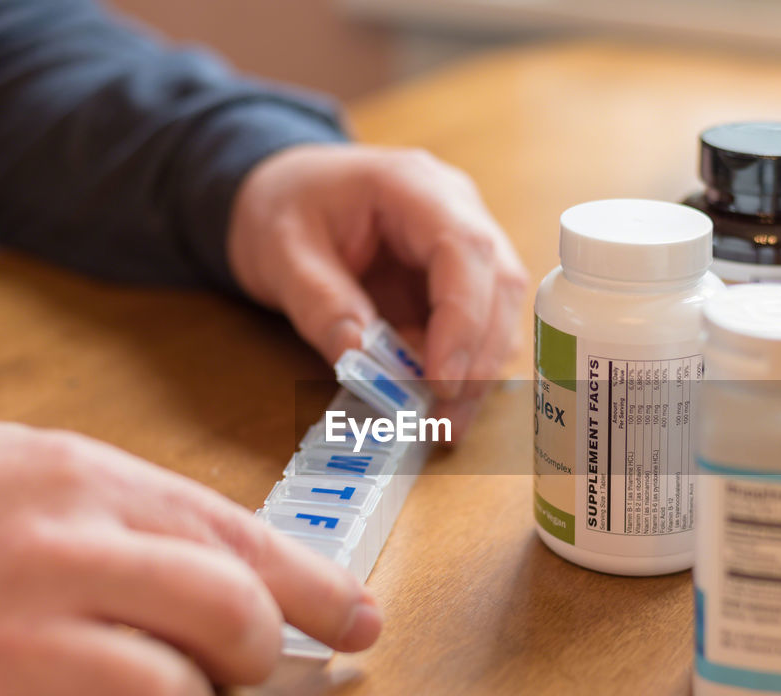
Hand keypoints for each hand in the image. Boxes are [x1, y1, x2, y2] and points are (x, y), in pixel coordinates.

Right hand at [0, 423, 380, 695]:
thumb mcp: (37, 475)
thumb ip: (149, 521)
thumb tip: (264, 585)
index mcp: (84, 483)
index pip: (242, 542)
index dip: (321, 592)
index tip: (363, 627)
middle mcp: (51, 557)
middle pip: (232, 625)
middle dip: (247, 658)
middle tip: (217, 665)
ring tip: (94, 692)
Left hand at [227, 144, 529, 422]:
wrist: (284, 193)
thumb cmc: (283, 207)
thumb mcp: (281, 252)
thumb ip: (318, 301)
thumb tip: (358, 356)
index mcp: (413, 185)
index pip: (465, 248)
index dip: (463, 317)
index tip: (441, 379)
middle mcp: (457, 208)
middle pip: (500, 283)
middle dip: (479, 357)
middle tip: (445, 418)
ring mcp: (465, 244)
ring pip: (500, 312)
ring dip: (477, 373)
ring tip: (441, 424)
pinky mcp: (460, 281)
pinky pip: (478, 329)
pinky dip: (463, 372)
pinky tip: (439, 408)